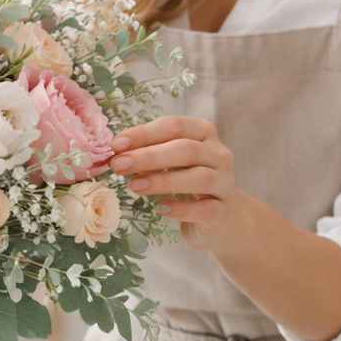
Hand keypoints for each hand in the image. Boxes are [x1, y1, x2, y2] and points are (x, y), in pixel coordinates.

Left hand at [109, 116, 238, 249]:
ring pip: (198, 177)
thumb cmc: (185, 179)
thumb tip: (115, 153)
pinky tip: (160, 209)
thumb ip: (146, 153)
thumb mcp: (167, 161)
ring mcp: (224, 182)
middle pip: (185, 150)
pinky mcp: (223, 211)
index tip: (115, 145)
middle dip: (149, 157)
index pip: (174, 126)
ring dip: (163, 181)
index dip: (144, 134)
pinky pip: (205, 209)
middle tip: (119, 165)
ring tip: (134, 186)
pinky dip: (181, 209)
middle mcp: (218, 154)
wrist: (218, 213)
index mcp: (203, 132)